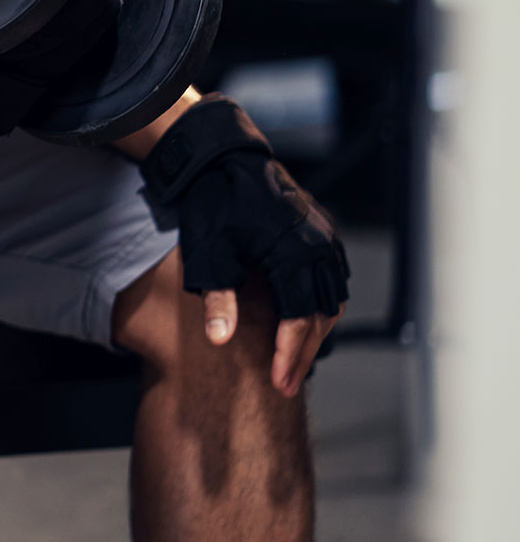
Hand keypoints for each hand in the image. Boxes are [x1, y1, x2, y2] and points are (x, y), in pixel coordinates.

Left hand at [139, 94, 349, 393]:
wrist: (223, 157)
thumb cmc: (213, 202)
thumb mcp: (209, 251)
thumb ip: (218, 297)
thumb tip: (220, 340)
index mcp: (293, 251)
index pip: (299, 319)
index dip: (289, 354)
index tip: (280, 384)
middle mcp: (318, 244)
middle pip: (321, 314)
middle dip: (303, 352)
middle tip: (287, 384)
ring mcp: (324, 235)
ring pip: (332, 298)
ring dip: (315, 330)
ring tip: (295, 358)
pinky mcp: (321, 228)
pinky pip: (332, 276)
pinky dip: (321, 303)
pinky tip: (304, 319)